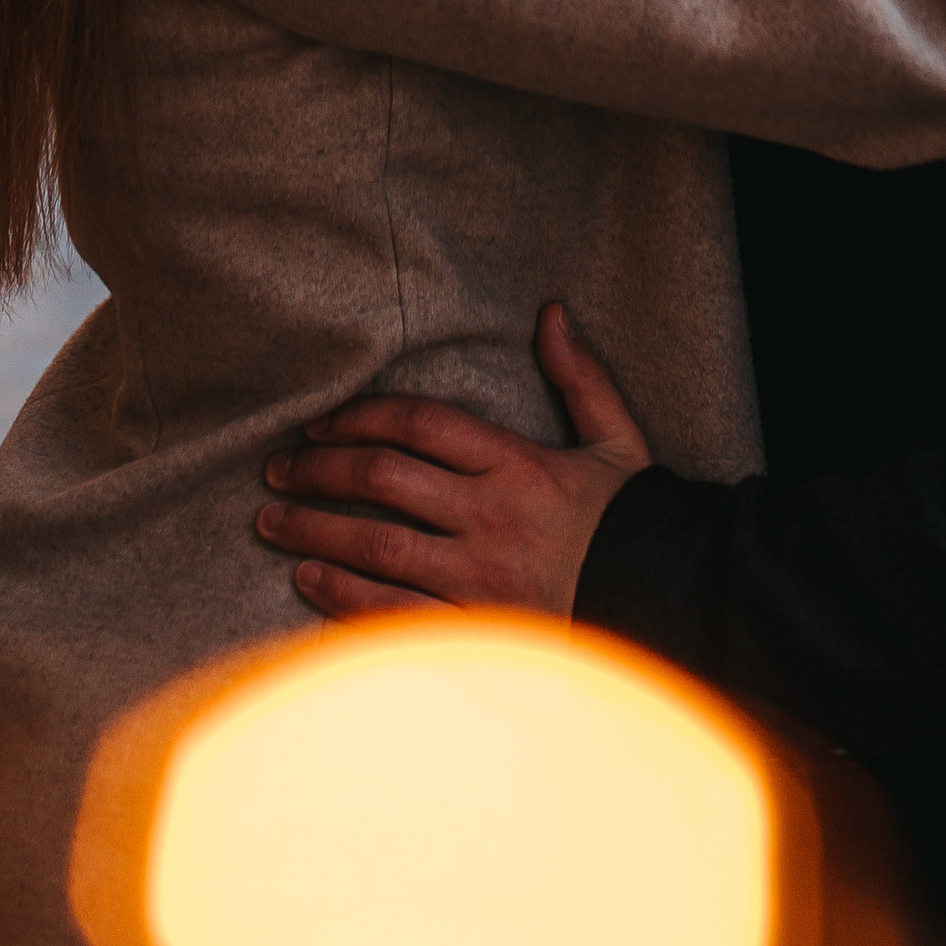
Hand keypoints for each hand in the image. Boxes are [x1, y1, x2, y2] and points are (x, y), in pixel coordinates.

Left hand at [256, 304, 650, 621]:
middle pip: (383, 479)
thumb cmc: (636, 525)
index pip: (420, 425)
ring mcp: (479, 579)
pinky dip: (344, 596)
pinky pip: (395, 614)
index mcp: (519, 465)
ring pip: (377, 545)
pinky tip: (308, 583)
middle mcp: (491, 517)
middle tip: (277, 472)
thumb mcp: (617, 442)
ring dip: (315, 531)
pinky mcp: (476, 633)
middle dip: (320, 471)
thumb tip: (551, 312)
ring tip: (273, 523)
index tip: (320, 425)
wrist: (672, 610)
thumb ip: (580, 377)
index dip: (360, 417)